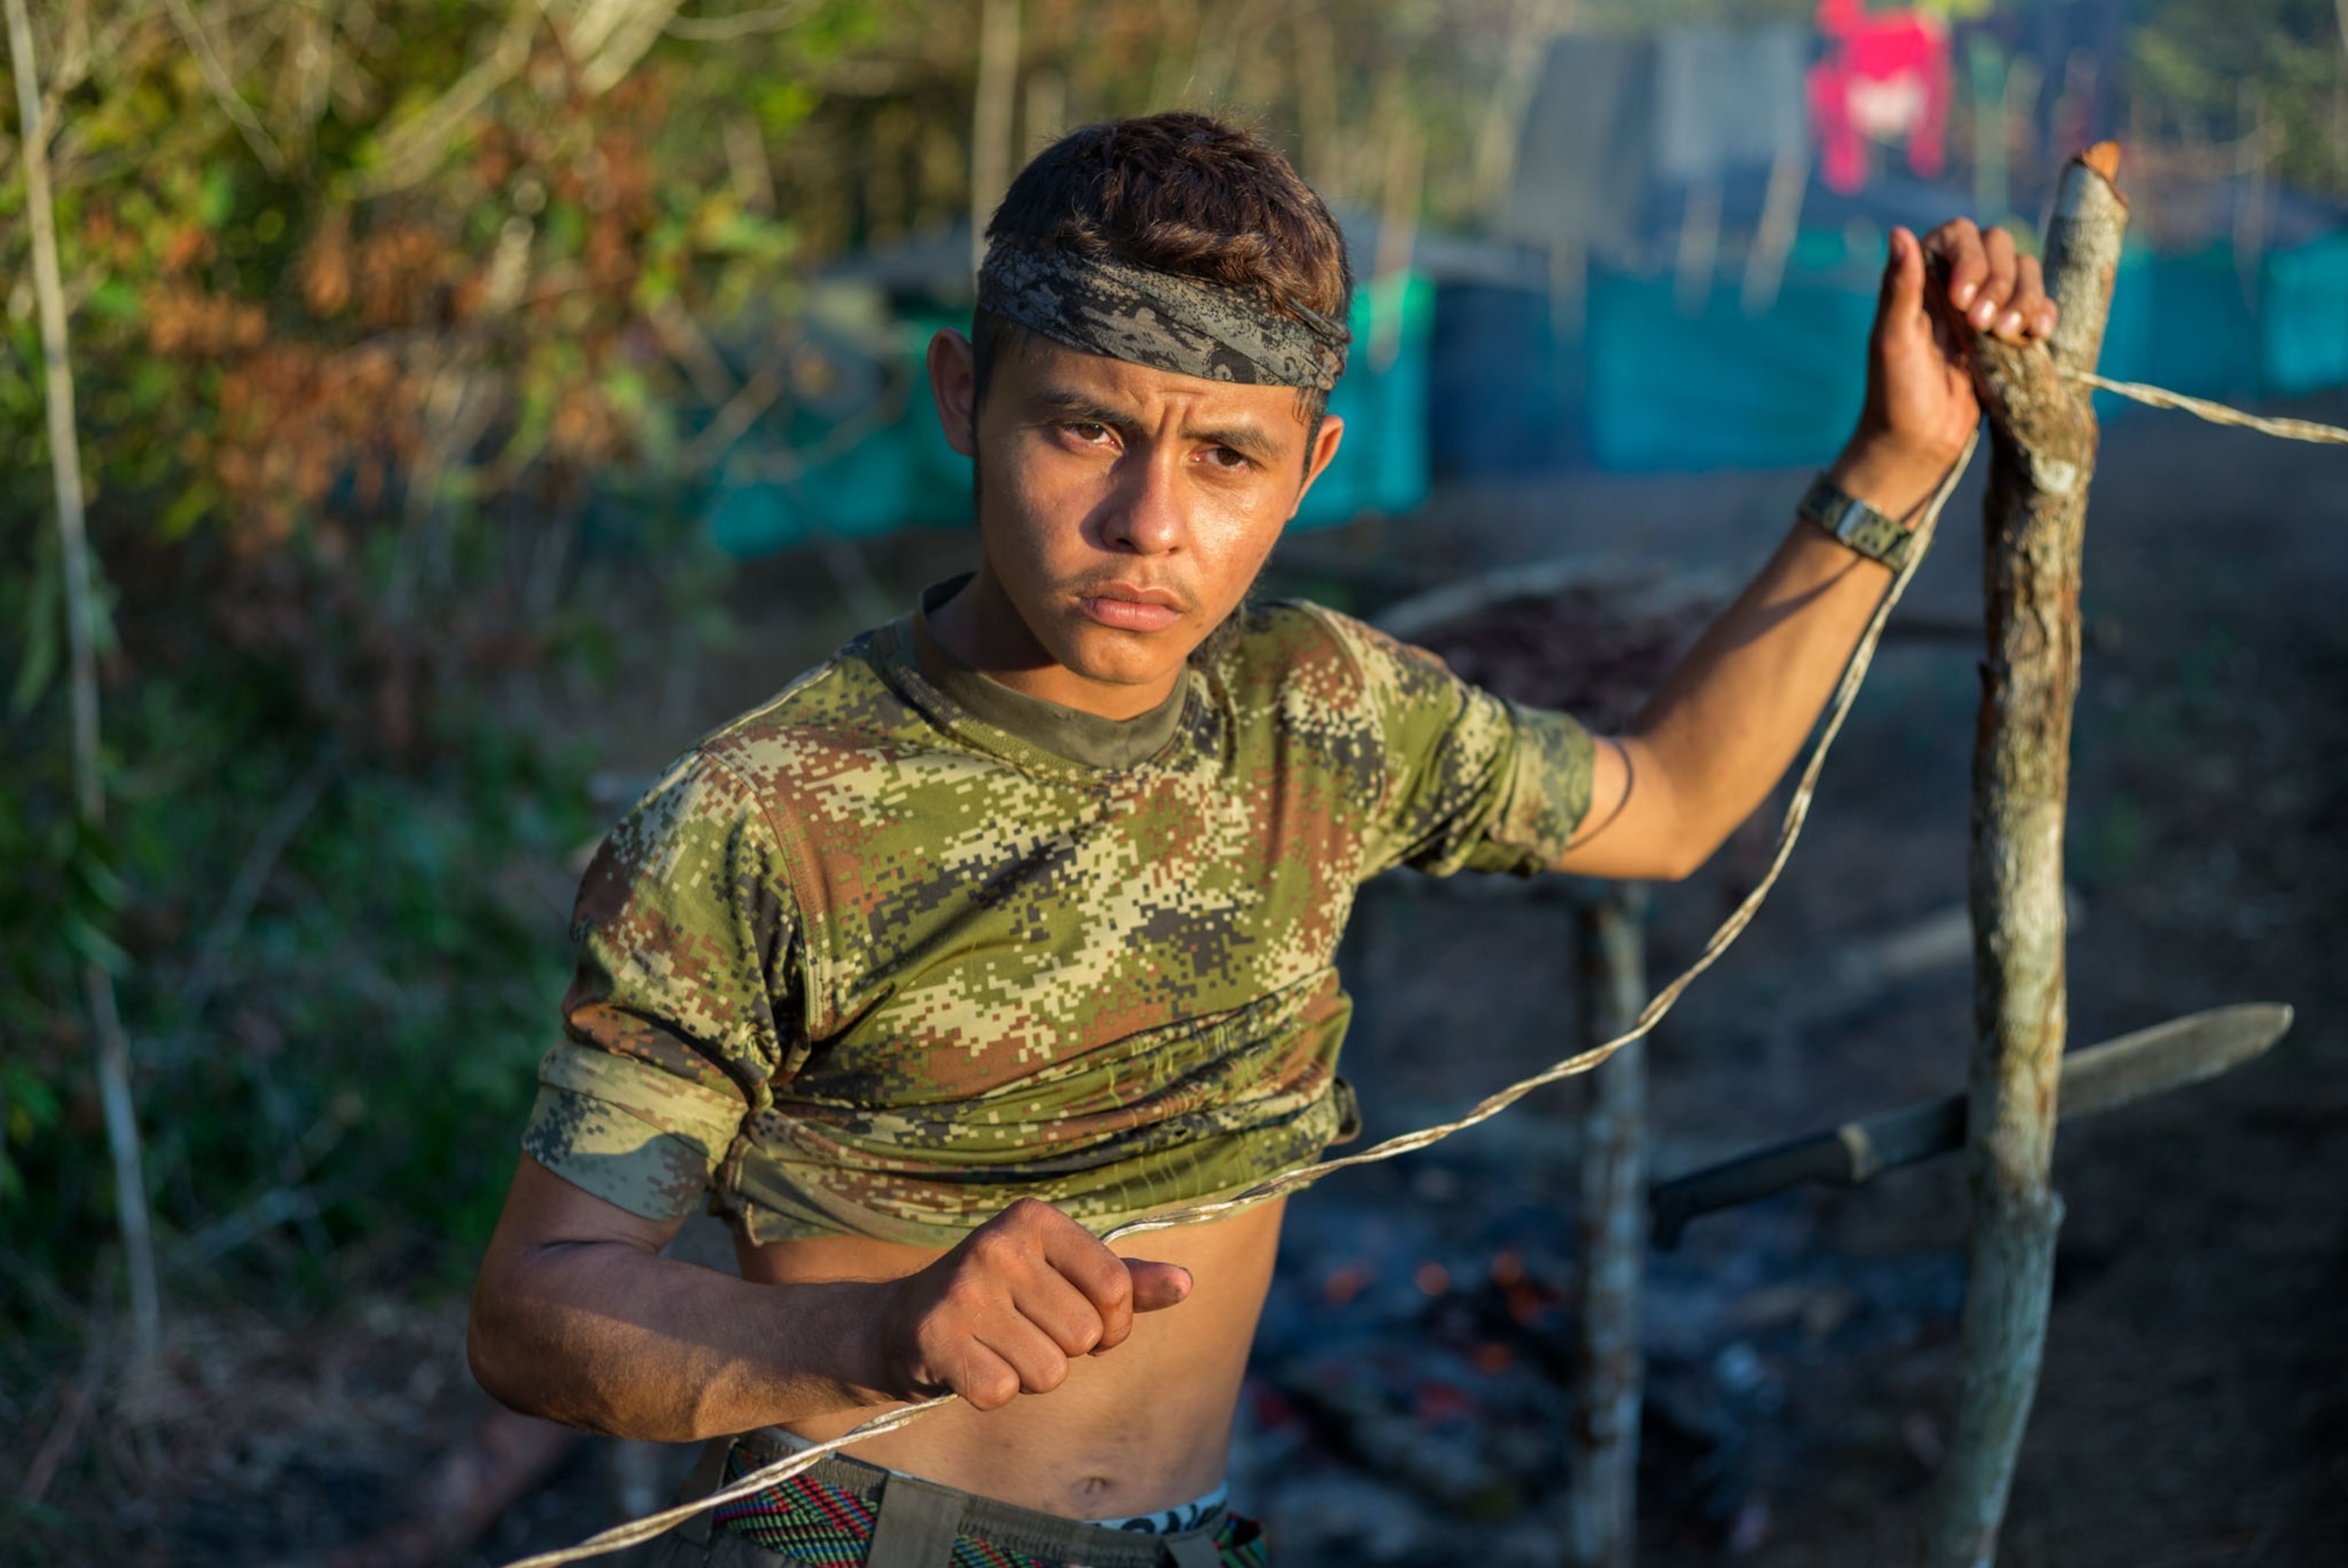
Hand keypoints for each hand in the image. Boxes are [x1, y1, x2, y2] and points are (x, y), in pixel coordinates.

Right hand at [871, 1198, 1191, 1410]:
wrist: (898, 1325)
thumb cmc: (1000, 1301)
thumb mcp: (1061, 1278)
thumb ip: (1126, 1282)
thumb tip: (1187, 1284)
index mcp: (1035, 1218)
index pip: (1117, 1290)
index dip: (1108, 1325)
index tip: (1072, 1319)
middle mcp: (998, 1244)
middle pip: (1085, 1336)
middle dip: (1064, 1352)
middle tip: (1022, 1334)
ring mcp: (963, 1288)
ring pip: (1050, 1371)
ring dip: (1029, 1375)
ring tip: (996, 1348)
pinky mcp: (935, 1335)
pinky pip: (1003, 1393)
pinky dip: (992, 1393)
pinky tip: (969, 1365)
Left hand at [1832, 218, 2058, 518]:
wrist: (1919, 442)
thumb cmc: (1897, 394)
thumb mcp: (1893, 340)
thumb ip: (1899, 287)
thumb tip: (1896, 232)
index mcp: (1922, 279)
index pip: (1958, 234)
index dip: (1968, 256)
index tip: (1960, 299)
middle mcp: (1955, 284)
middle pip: (1999, 245)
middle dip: (1999, 281)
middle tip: (1980, 326)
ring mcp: (1985, 306)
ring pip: (2025, 271)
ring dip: (2025, 297)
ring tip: (2007, 335)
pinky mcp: (2007, 332)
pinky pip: (2038, 305)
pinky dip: (2043, 313)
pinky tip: (2037, 336)